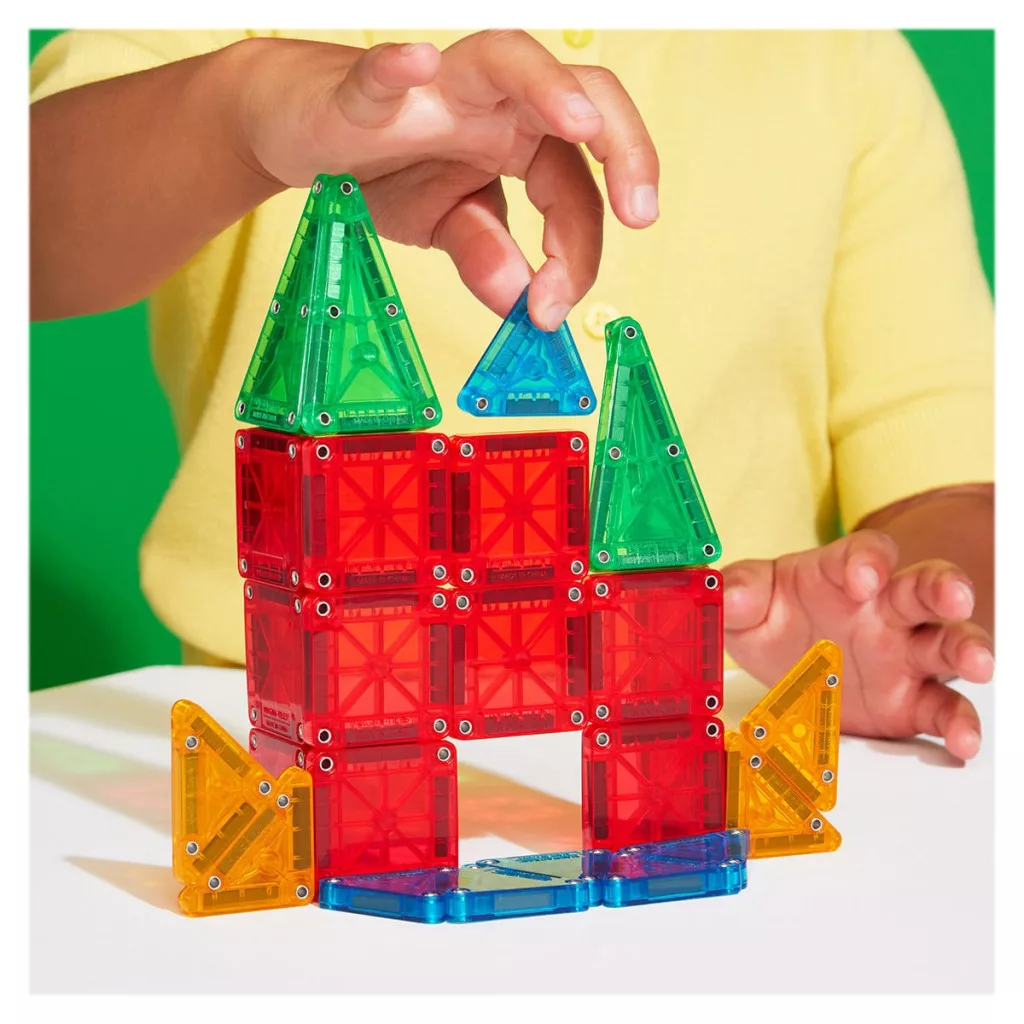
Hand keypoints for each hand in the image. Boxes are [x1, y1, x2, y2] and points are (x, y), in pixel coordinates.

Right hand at [230, 31, 659, 327]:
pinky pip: (386, 72)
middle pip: (582, 99)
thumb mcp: (444, 226)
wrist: (300, 134)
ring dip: (549, 89)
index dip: (577, 253)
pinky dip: (401, 68)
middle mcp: (495, 106)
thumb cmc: (380, 168)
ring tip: (580, 124)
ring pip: (508, 61)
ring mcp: (437, 89)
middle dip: (623, 149)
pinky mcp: (368, 90)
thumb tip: (521, 300)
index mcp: (520, 141)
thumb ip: (486, 255)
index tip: (553, 310)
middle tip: (639, 212)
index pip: (575, 191)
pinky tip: (419, 65)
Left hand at [722, 530, 993, 759]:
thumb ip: (738, 591)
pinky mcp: (909, 701)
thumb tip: (726, 594)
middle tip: (954, 596)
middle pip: (924, 587)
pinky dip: (957, 723)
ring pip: (947, 643)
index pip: (867, 553)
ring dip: (968, 649)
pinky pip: (941, 708)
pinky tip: (962, 739)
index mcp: (844, 575)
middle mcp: (883, 610)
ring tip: (979, 665)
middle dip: (944, 587)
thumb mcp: (748, 601)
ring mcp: (902, 655)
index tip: (862, 577)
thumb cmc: (775, 616)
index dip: (868, 560)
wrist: (783, 663)